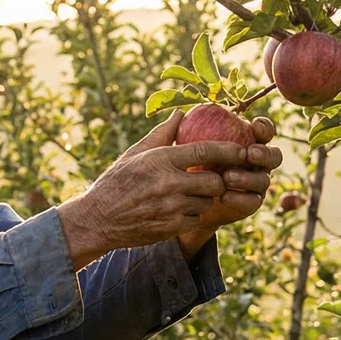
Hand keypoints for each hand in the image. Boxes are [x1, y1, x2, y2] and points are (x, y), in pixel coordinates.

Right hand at [57, 112, 281, 268]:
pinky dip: (192, 215)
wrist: (97, 219)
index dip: (230, 150)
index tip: (243, 149)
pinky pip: (195, 219)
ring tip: (190, 194)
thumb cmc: (117, 182)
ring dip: (204, 198)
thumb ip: (162, 134)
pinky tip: (179, 211)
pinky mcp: (170, 227)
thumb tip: (182, 113)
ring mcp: (170, 208)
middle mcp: (168, 183)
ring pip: (207, 202)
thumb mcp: (136, 153)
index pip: (206, 150)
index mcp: (160, 160)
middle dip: (217, 179)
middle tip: (212, 177)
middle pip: (214, 181)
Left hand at [178, 115, 281, 255]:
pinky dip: (241, 199)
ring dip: (248, 177)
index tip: (254, 126)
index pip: (263, 132)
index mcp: (245, 142)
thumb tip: (180, 113)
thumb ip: (176, 133)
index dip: (264, 127)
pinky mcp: (249, 204)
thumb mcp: (174, 152)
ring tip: (227, 177)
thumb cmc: (180, 170)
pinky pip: (253, 202)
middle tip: (249, 153)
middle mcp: (255, 163)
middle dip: (265, 153)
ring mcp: (254, 184)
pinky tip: (224, 197)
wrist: (183, 203)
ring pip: (264, 179)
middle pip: (274, 156)